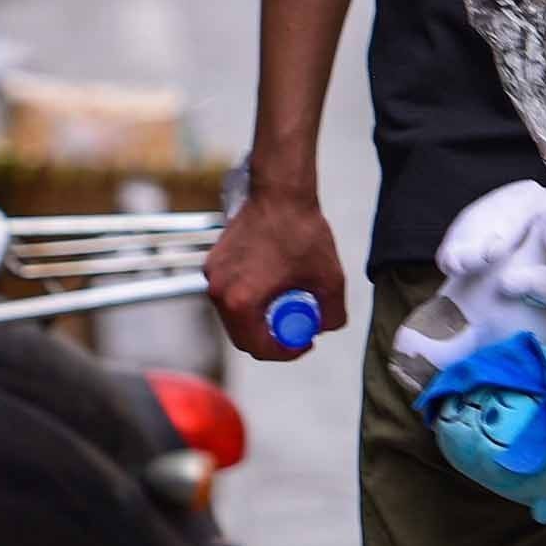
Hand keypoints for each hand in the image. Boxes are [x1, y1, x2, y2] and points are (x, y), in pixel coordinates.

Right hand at [206, 182, 344, 362]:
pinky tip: (273, 284)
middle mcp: (219, 292)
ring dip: (260, 318)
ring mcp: (212, 276)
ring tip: (287, 304)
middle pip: (243, 336)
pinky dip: (249, 297)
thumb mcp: (330, 280)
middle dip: (272, 338)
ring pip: (235, 315)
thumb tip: (324, 327)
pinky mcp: (214, 262)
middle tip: (297, 329)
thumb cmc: (301, 232)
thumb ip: (332, 314)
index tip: (304, 342)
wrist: (281, 193)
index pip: (260, 347)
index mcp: (241, 302)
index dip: (286, 352)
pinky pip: (230, 293)